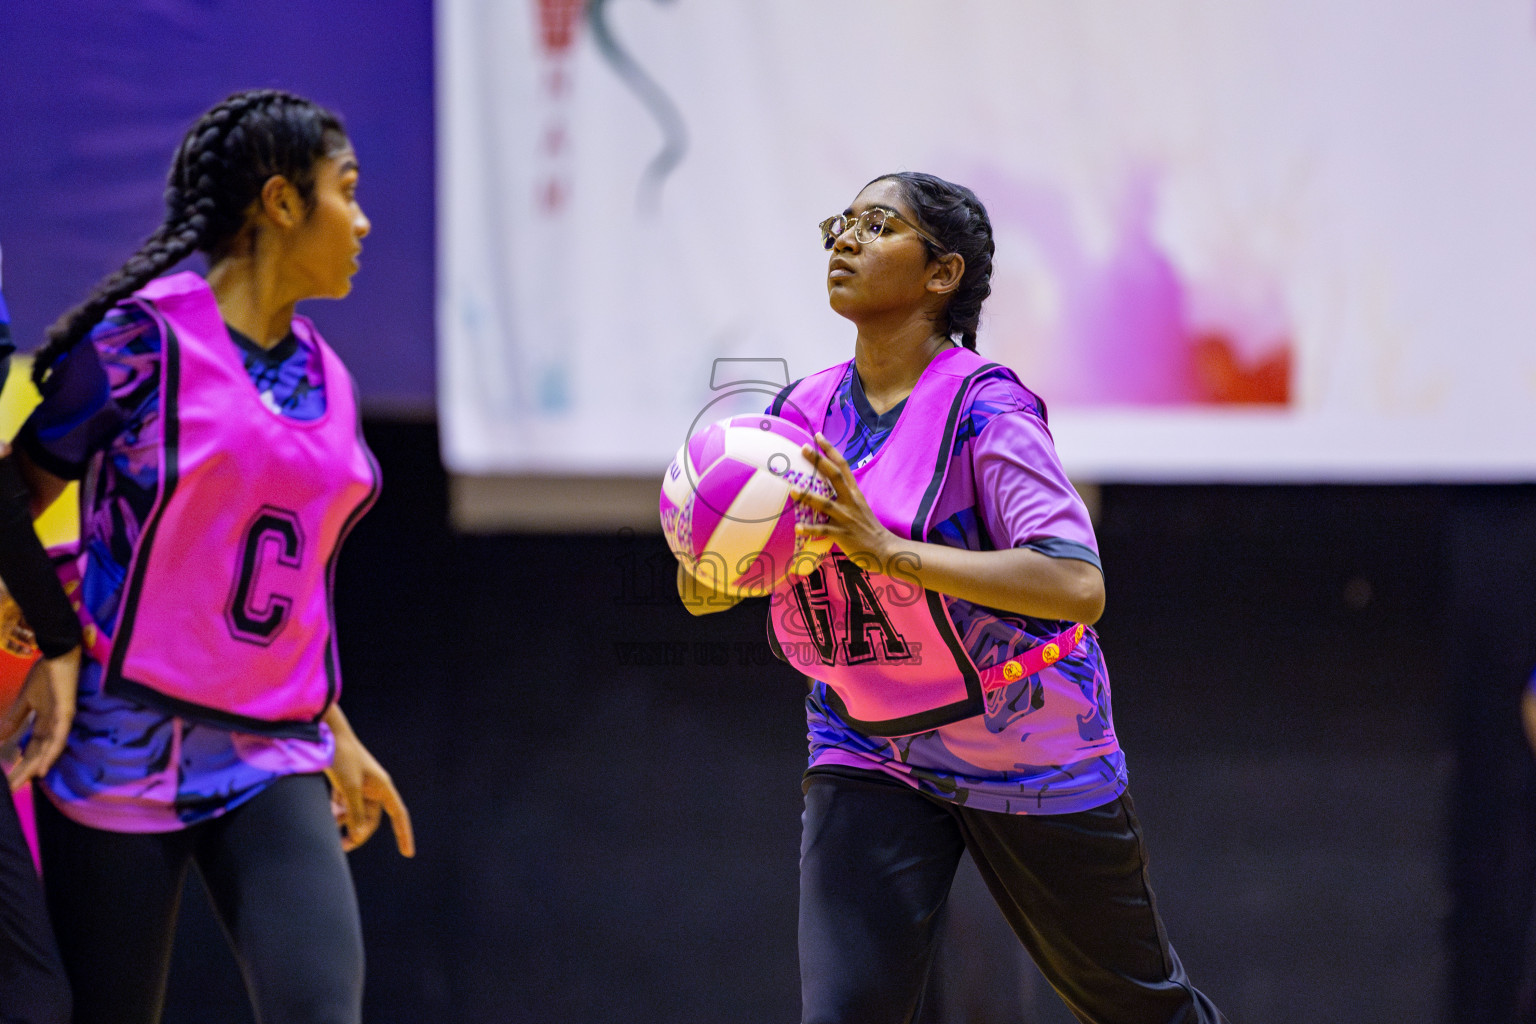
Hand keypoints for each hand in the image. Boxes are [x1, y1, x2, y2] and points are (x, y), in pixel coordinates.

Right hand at [0, 645, 79, 790]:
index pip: (31, 748)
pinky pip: (59, 737)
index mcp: (44, 723)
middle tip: (13, 788)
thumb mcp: (26, 699)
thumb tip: (1, 737)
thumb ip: (15, 718)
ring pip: (48, 750)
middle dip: (25, 771)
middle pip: (38, 753)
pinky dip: (51, 753)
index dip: (21, 764)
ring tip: (26, 782)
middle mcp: (54, 726)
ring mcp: (61, 721)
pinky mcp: (66, 714)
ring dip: (36, 766)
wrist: (57, 655)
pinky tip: (42, 768)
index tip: (9, 781)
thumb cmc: (45, 675)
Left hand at [323, 705, 414, 856]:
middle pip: (371, 820)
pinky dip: (336, 814)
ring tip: (329, 828)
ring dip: (344, 823)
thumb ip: (355, 813)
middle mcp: (374, 788)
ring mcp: (359, 787)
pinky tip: (327, 817)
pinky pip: (344, 807)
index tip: (407, 853)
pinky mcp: (345, 785)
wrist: (327, 735)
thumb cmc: (343, 758)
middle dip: (358, 833)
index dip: (404, 834)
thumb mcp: (349, 788)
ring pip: (356, 814)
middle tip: (341, 846)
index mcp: (382, 787)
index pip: (398, 815)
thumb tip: (359, 836)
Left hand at [793, 434, 899, 567]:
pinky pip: (824, 530)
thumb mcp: (858, 506)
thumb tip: (824, 487)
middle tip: (803, 448)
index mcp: (854, 492)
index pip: (843, 465)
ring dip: (808, 497)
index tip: (817, 436)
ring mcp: (846, 517)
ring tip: (792, 490)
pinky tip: (797, 527)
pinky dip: (810, 529)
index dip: (830, 450)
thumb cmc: (867, 527)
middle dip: (819, 462)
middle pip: (834, 476)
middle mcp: (850, 501)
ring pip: (826, 504)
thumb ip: (844, 495)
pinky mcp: (843, 534)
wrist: (884, 549)